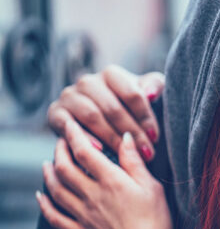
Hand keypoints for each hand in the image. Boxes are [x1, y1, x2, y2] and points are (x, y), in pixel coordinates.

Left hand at [37, 119, 173, 228]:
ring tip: (48, 164)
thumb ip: (135, 162)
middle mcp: (92, 196)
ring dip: (48, 173)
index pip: (85, 151)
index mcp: (112, 182)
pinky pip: (54, 217)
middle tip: (60, 142)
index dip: (74, 135)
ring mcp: (83, 216)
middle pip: (64, 168)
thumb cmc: (157, 223)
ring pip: (56, 190)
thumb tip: (125, 137)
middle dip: (59, 151)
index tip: (70, 124)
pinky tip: (42, 196)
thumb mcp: (153, 187)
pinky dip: (44, 205)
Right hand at [48, 65, 164, 160]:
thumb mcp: (148, 93)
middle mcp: (88, 81)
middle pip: (113, 108)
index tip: (155, 137)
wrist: (104, 124)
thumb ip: (155, 86)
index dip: (146, 118)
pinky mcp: (56, 113)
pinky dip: (84, 137)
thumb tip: (150, 93)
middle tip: (146, 152)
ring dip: (113, 137)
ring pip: (93, 116)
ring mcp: (69, 96)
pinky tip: (99, 149)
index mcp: (111, 74)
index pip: (132, 94)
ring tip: (127, 153)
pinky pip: (68, 125)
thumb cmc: (132, 108)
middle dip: (132, 132)